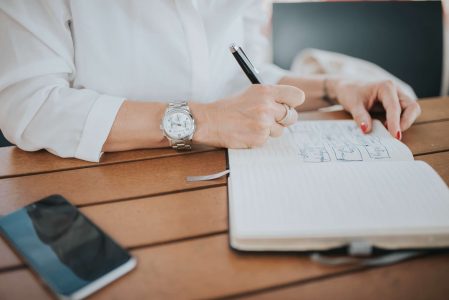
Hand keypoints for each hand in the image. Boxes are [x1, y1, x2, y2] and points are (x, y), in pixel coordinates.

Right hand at [190, 85, 304, 147]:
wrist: (209, 121)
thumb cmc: (229, 107)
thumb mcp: (251, 93)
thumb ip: (270, 96)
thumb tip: (288, 104)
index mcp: (266, 91)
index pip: (297, 96)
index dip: (293, 102)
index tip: (287, 105)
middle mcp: (267, 107)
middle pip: (292, 116)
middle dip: (283, 119)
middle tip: (270, 118)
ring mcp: (263, 124)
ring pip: (280, 131)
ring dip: (270, 130)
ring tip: (253, 125)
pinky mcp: (259, 139)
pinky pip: (267, 140)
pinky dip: (259, 138)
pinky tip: (247, 132)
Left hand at [334, 80, 420, 138]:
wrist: (349, 87)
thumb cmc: (351, 93)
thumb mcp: (352, 104)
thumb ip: (360, 116)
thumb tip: (367, 130)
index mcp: (386, 87)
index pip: (395, 107)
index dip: (395, 122)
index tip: (395, 136)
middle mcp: (396, 90)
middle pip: (412, 107)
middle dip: (407, 122)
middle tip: (394, 135)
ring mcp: (398, 96)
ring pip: (411, 110)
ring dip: (404, 122)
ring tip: (386, 129)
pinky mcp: (397, 103)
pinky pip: (405, 113)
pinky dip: (400, 121)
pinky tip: (386, 126)